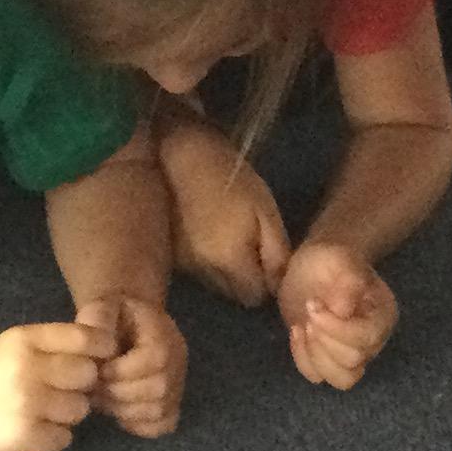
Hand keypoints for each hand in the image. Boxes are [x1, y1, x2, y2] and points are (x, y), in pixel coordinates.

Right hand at [0, 320, 108, 450]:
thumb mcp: (13, 347)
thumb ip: (52, 344)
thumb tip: (107, 348)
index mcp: (24, 340)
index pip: (84, 338)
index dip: (100, 348)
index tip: (99, 358)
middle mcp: (27, 368)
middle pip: (88, 374)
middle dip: (80, 385)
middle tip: (59, 390)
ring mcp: (26, 404)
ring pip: (80, 409)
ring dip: (67, 414)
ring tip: (42, 412)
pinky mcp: (24, 436)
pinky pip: (64, 438)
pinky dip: (52, 438)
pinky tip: (32, 430)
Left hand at [79, 295, 186, 439]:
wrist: (127, 324)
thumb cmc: (111, 317)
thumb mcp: (102, 307)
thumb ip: (98, 318)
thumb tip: (99, 345)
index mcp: (162, 331)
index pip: (156, 357)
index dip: (124, 370)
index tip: (100, 370)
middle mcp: (178, 358)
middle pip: (159, 388)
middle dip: (119, 393)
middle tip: (94, 390)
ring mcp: (178, 383)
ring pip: (159, 410)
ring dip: (124, 411)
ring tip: (102, 400)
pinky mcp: (173, 403)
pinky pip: (162, 425)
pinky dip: (138, 425)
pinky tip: (119, 411)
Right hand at [158, 121, 289, 307]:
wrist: (176, 153)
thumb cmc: (228, 175)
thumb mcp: (264, 209)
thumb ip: (276, 252)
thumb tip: (281, 286)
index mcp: (230, 262)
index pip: (255, 297)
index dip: (266, 282)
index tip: (269, 259)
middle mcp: (203, 272)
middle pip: (234, 295)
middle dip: (246, 279)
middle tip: (252, 246)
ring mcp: (183, 265)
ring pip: (214, 285)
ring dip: (226, 271)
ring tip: (229, 237)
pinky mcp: (170, 253)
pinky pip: (197, 271)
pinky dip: (207, 261)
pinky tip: (208, 234)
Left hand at [276, 239, 397, 390]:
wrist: (316, 265)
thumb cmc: (331, 259)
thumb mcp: (341, 258)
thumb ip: (348, 281)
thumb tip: (344, 311)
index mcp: (382, 315)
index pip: (366, 338)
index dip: (336, 328)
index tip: (313, 304)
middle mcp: (373, 340)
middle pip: (354, 361)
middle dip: (324, 340)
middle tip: (308, 314)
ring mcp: (351, 352)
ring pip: (342, 379)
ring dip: (316, 357)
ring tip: (303, 328)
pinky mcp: (327, 358)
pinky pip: (319, 377)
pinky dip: (303, 360)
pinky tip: (296, 332)